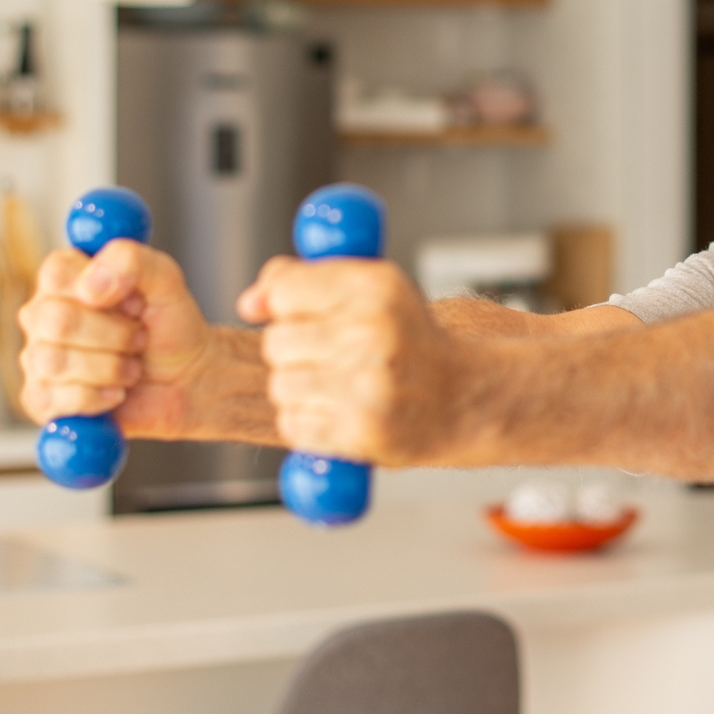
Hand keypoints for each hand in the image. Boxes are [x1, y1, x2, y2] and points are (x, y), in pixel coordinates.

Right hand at [18, 241, 217, 437]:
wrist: (186, 381)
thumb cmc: (170, 326)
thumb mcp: (166, 281)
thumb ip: (132, 261)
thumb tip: (92, 285)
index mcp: (66, 279)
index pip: (57, 273)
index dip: (102, 291)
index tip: (134, 303)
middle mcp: (44, 315)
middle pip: (57, 321)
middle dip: (115, 335)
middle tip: (139, 339)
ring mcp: (38, 357)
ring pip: (54, 362)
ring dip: (110, 368)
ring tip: (132, 368)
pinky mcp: (41, 399)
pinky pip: (51, 400)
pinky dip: (96, 399)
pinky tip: (116, 393)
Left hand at [237, 257, 468, 463]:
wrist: (462, 397)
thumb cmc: (411, 342)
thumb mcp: (372, 290)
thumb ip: (305, 281)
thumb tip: (250, 302)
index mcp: (375, 287)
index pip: (284, 290)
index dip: (284, 305)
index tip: (302, 314)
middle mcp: (372, 333)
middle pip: (276, 342)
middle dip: (293, 351)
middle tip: (332, 356)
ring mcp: (367, 386)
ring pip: (281, 385)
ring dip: (299, 390)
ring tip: (339, 386)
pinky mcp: (360, 431)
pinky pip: (295, 425)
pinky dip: (309, 423)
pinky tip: (341, 412)